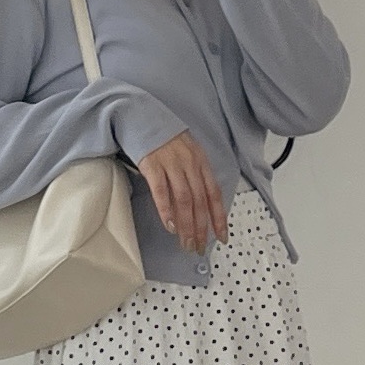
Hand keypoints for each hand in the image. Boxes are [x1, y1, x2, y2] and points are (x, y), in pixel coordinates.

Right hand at [136, 130, 227, 254]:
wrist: (142, 117)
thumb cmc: (165, 140)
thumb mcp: (188, 154)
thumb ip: (195, 175)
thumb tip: (200, 205)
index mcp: (201, 163)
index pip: (214, 195)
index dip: (219, 217)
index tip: (221, 237)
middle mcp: (190, 164)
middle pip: (200, 201)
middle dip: (201, 228)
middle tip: (198, 247)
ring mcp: (171, 164)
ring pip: (184, 200)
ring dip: (186, 225)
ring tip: (185, 242)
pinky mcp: (152, 165)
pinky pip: (162, 191)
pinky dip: (167, 210)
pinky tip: (169, 225)